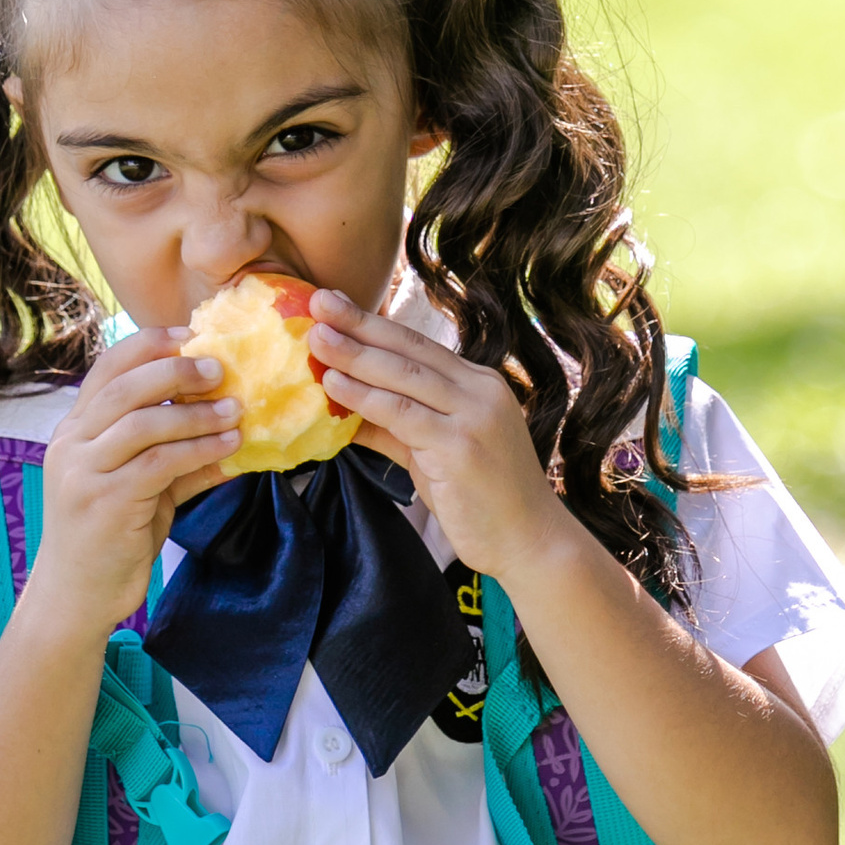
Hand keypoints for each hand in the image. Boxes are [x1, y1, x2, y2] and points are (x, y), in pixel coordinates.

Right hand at [19, 330, 240, 644]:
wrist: (76, 597)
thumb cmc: (109, 539)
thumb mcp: (144, 489)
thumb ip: (178, 457)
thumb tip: (235, 430)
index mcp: (74, 431)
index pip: (107, 369)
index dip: (149, 345)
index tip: (191, 334)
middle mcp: (71, 445)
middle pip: (123, 387)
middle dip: (175, 370)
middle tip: (219, 367)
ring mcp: (83, 473)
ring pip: (142, 423)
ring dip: (194, 413)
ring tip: (235, 409)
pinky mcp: (104, 503)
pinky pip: (158, 464)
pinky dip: (198, 450)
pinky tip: (228, 447)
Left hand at [304, 293, 569, 586]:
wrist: (528, 542)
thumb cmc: (481, 498)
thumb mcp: (433, 452)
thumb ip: (393, 426)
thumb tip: (341, 405)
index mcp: (478, 384)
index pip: (417, 345)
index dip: (372, 323)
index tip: (333, 303)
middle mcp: (480, 391)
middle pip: (409, 350)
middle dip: (359, 325)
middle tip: (318, 302)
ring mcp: (474, 417)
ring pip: (405, 376)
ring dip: (355, 356)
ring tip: (315, 339)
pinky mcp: (462, 447)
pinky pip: (403, 415)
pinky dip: (365, 397)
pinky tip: (335, 386)